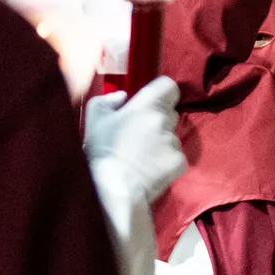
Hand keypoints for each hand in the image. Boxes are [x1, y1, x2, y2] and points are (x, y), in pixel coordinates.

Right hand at [83, 77, 185, 203]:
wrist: (112, 188)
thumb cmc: (101, 151)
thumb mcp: (94, 119)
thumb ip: (107, 100)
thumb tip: (122, 97)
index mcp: (147, 106)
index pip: (169, 86)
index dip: (162, 92)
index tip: (152, 102)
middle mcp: (165, 120)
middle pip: (170, 113)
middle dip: (158, 120)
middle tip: (140, 135)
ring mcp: (174, 142)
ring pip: (172, 136)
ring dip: (161, 142)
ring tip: (141, 156)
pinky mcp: (180, 162)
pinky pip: (176, 156)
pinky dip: (166, 161)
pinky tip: (150, 169)